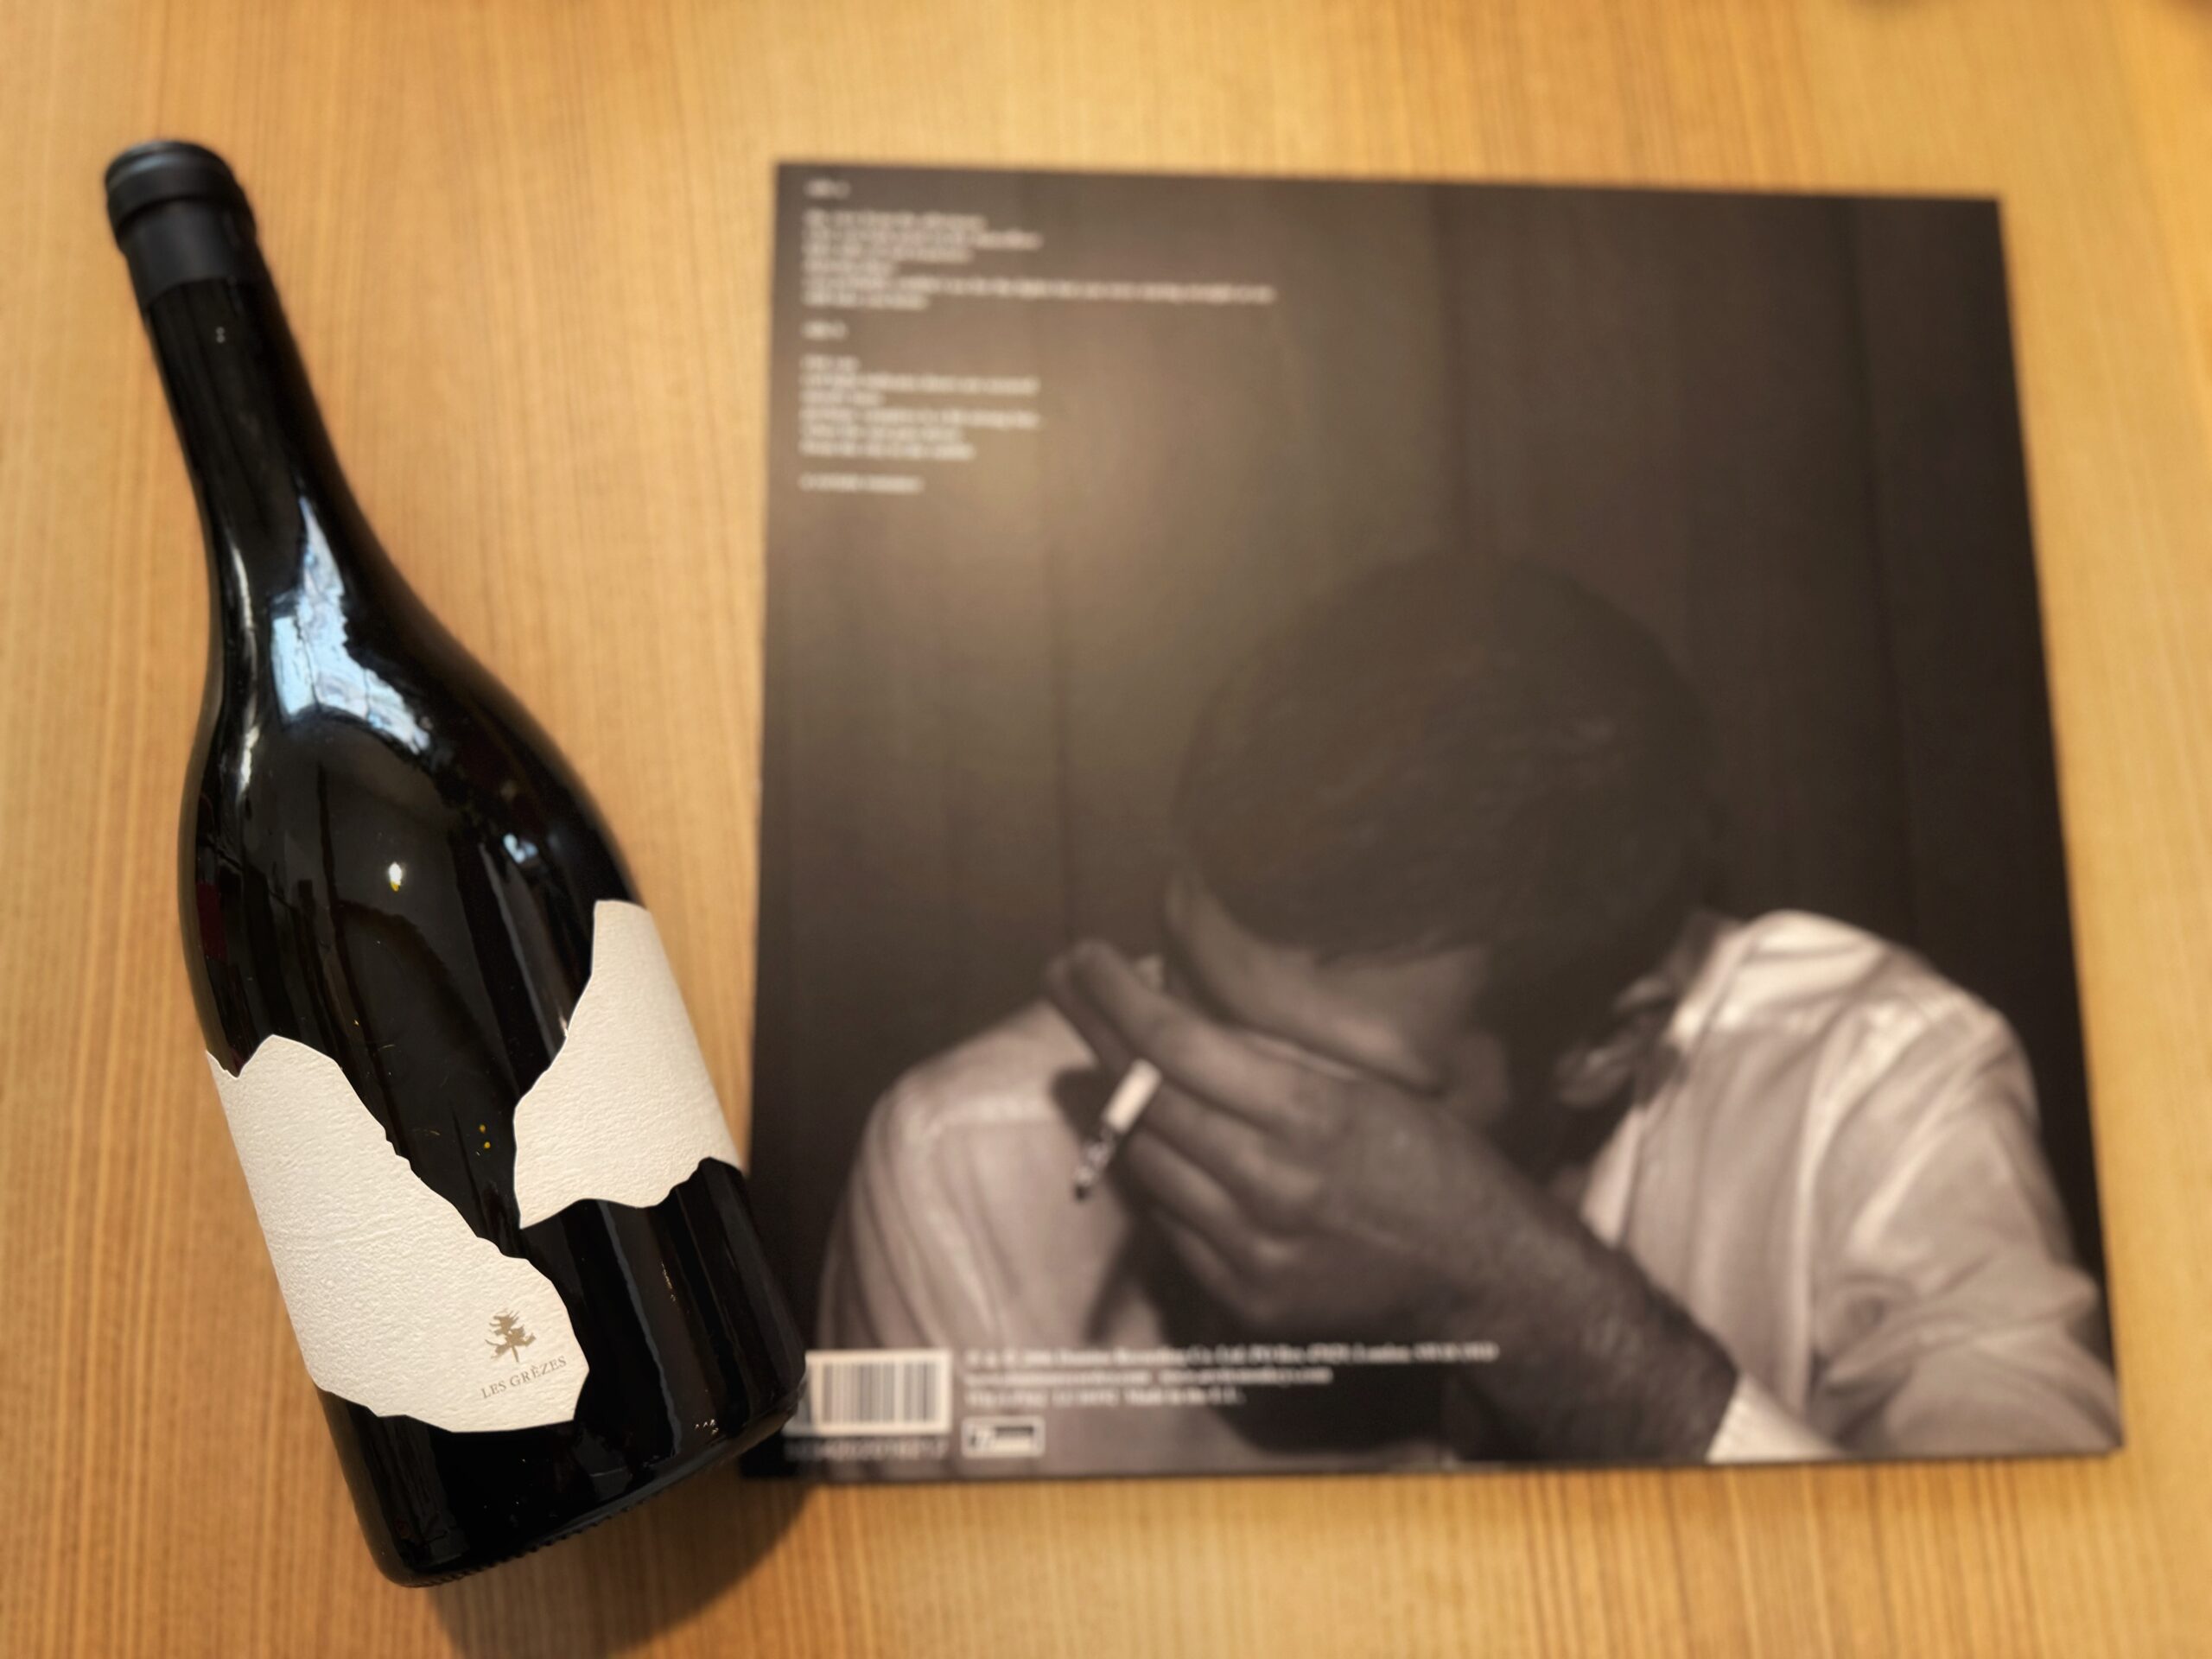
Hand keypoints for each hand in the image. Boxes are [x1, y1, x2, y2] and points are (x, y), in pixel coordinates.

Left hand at [1045, 939, 1738, 1458]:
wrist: (1486, 1283)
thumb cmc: (1436, 1165)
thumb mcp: (1370, 1086)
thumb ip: (1273, 1058)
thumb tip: (1180, 1017)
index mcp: (1311, 1116)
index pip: (1177, 1046)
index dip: (1115, 997)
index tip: (1081, 957)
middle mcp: (1272, 1185)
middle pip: (1146, 1100)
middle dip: (1096, 1034)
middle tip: (1063, 984)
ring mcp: (1252, 1252)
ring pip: (1146, 1162)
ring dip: (1122, 1104)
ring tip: (1110, 1054)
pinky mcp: (1246, 1300)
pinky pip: (1171, 1224)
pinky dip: (1161, 1176)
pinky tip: (1166, 1141)